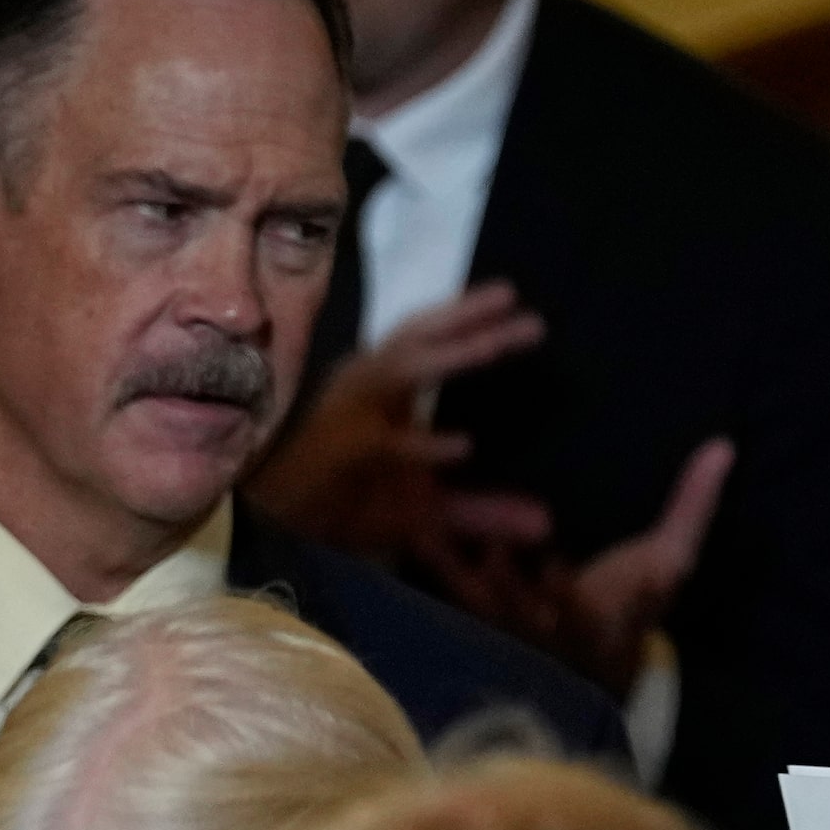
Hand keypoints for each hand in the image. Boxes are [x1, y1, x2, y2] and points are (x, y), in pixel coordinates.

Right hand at [249, 281, 548, 551]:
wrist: (281, 534)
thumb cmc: (349, 508)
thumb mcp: (430, 514)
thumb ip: (486, 513)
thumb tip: (547, 524)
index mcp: (384, 390)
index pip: (426, 337)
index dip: (465, 313)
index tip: (511, 296)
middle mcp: (367, 389)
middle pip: (420, 338)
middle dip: (470, 320)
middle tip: (528, 317)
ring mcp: (350, 415)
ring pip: (403, 372)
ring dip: (453, 356)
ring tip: (498, 346)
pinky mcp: (340, 455)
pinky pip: (385, 445)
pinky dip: (423, 444)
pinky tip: (463, 445)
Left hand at [432, 437, 735, 695]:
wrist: (594, 648)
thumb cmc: (634, 598)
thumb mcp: (671, 556)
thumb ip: (693, 505)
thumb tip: (723, 448)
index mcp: (592, 616)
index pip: (579, 610)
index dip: (564, 594)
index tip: (556, 568)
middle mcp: (545, 627)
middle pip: (518, 611)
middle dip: (502, 585)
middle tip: (486, 550)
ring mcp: (508, 623)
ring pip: (477, 600)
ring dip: (456, 569)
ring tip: (431, 528)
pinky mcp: (482, 607)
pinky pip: (455, 585)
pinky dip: (438, 560)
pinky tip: (418, 525)